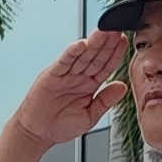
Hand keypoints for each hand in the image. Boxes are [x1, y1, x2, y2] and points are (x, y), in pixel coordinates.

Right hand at [3, 34, 130, 148]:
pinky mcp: (52, 75)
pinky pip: (64, 62)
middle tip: (117, 28)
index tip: (124, 42)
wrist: (37, 132)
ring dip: (93, 43)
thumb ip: (105, 101)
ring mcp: (66, 74)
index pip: (106, 66)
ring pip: (82, 56)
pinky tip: (81, 44)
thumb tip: (122, 87)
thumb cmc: (61, 125)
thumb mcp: (89, 116)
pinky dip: (71, 53)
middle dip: (107, 42)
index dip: (115, 54)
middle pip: (96, 56)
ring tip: (104, 31)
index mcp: (90, 85)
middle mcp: (79, 76)